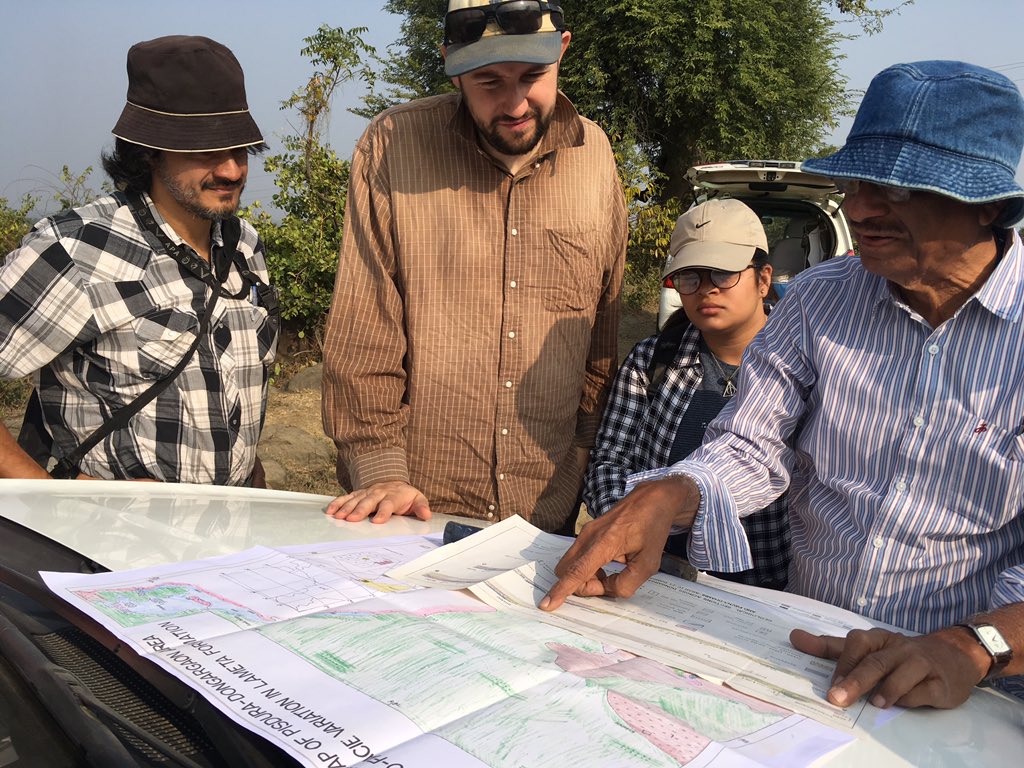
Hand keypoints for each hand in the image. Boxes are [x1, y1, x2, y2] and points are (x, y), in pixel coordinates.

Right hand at [324, 481, 431, 523]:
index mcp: (393, 496)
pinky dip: (338, 503)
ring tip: (337, 517)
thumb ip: (422, 507)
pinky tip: (330, 511)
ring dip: (346, 508)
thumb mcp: (418, 499)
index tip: (377, 521)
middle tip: (351, 519)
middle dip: (359, 510)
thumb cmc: (406, 496)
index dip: (383, 512)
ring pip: (355, 499)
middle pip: (368, 501)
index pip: (388, 504)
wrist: (395, 483)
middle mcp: (378, 493)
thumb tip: (427, 515)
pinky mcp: (358, 494)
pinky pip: (346, 497)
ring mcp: (367, 492)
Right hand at [539, 475, 699, 610]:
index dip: (561, 590)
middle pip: (567, 570)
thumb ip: (626, 583)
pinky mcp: (588, 530)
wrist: (653, 499)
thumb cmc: (653, 530)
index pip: (577, 571)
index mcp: (605, 543)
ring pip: (571, 564)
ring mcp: (586, 531)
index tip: (546, 604)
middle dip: (581, 585)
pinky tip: (608, 564)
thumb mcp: (648, 564)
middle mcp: (589, 535)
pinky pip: (578, 556)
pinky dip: (587, 567)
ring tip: (612, 573)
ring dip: (586, 576)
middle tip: (607, 584)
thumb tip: (605, 589)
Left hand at [789, 626, 988, 708]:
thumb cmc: (899, 655)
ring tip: (874, 703)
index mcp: (878, 639)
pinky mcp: (941, 683)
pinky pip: (925, 691)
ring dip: (886, 689)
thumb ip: (831, 647)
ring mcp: (921, 664)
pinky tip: (901, 704)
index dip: (842, 664)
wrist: (954, 656)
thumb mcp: (866, 647)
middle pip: (875, 662)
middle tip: (837, 698)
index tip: (828, 685)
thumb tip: (794, 638)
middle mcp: (898, 648)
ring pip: (902, 673)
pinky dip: (912, 698)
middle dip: (855, 680)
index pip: (856, 644)